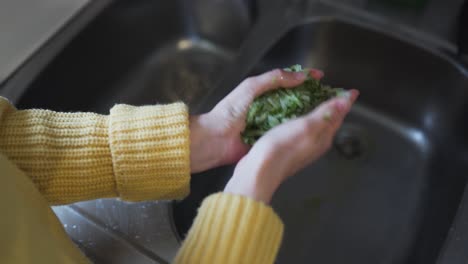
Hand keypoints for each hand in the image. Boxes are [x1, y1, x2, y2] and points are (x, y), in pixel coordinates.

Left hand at [189, 68, 323, 172]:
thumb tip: (299, 76)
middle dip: (311, 97)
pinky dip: (297, 131)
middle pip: (294, 99)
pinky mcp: (270, 139)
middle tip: (329, 97)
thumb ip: (272, 79)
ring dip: (307, 114)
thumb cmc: (228, 112)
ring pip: (293, 116)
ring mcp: (270, 123)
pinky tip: (312, 130)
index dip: (305, 78)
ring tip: (326, 112)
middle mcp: (269, 107)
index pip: (288, 81)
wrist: (215, 139)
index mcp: (263, 92)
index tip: (321, 77)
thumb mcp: (250, 88)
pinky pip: (286, 133)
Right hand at [224, 89, 358, 202]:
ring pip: (316, 126)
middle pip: (330, 122)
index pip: (339, 116)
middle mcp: (316, 144)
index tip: (352, 91)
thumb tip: (346, 102)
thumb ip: (325, 113)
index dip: (344, 101)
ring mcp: (303, 148)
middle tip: (334, 92)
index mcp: (323, 137)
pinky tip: (295, 115)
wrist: (260, 171)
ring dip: (318, 113)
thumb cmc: (282, 147)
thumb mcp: (306, 126)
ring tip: (315, 99)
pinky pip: (302, 131)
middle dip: (333, 107)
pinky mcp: (289, 149)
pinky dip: (303, 120)